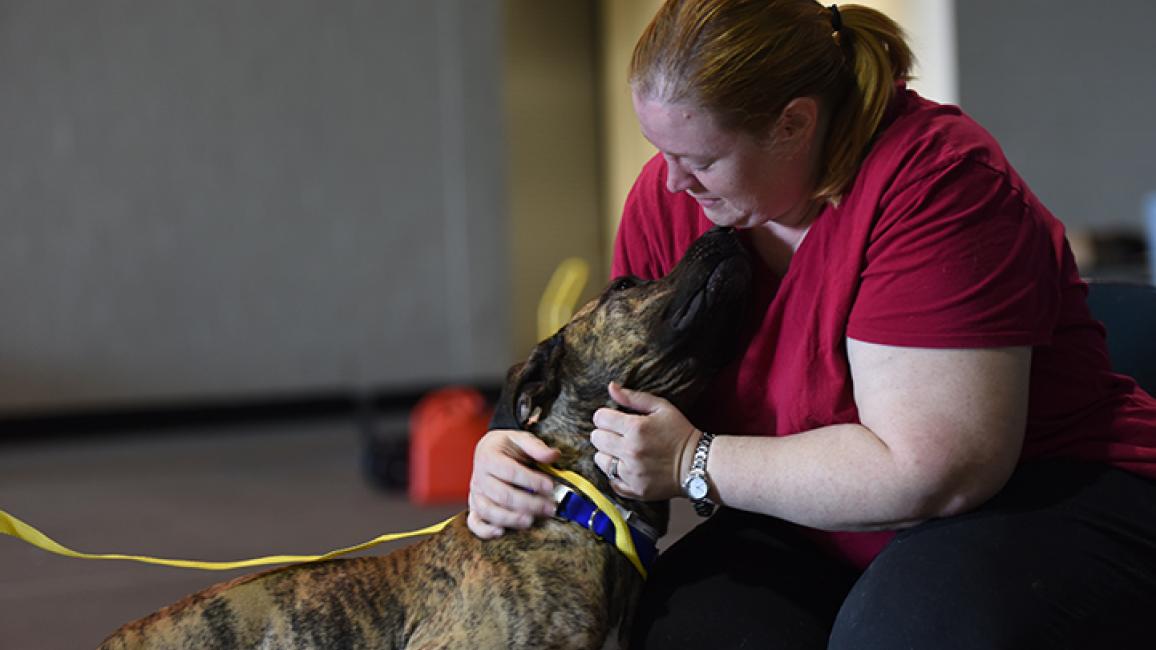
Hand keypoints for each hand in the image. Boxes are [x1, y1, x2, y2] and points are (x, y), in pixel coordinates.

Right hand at [466, 429, 559, 538]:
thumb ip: (536, 447)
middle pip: (502, 494)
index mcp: (489, 457)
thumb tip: (554, 455)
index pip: (510, 471)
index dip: (531, 480)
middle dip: (528, 503)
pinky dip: (485, 530)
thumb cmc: (507, 446)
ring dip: (511, 518)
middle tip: (549, 508)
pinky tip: (501, 532)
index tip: (550, 486)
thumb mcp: (521, 439)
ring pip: (489, 510)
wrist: (489, 450)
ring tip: (530, 521)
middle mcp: (479, 477)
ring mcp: (476, 493)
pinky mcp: (475, 507)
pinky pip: (474, 522)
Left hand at [590, 382, 701, 500]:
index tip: (614, 419)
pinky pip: (610, 480)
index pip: (600, 418)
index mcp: (636, 428)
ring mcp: (631, 472)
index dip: (605, 416)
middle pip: (596, 438)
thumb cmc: (680, 433)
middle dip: (605, 433)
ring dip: (608, 453)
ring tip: (623, 451)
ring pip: (600, 460)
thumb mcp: (662, 407)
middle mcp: (631, 451)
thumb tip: (611, 387)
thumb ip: (633, 397)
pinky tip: (627, 466)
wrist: (698, 464)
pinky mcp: (634, 489)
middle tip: (619, 434)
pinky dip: (615, 473)